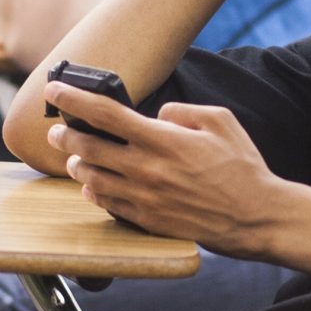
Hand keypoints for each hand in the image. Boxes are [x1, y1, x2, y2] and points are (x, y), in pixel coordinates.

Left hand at [45, 81, 295, 257]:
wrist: (256, 217)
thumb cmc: (242, 167)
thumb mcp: (220, 121)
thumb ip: (181, 111)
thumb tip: (155, 115)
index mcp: (162, 140)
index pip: (104, 114)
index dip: (73, 99)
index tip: (54, 89)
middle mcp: (146, 169)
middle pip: (87, 147)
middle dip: (65, 135)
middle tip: (56, 130)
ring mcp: (143, 198)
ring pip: (91, 178)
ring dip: (77, 164)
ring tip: (73, 156)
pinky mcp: (147, 220)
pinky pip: (107, 204)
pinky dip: (94, 191)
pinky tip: (92, 185)